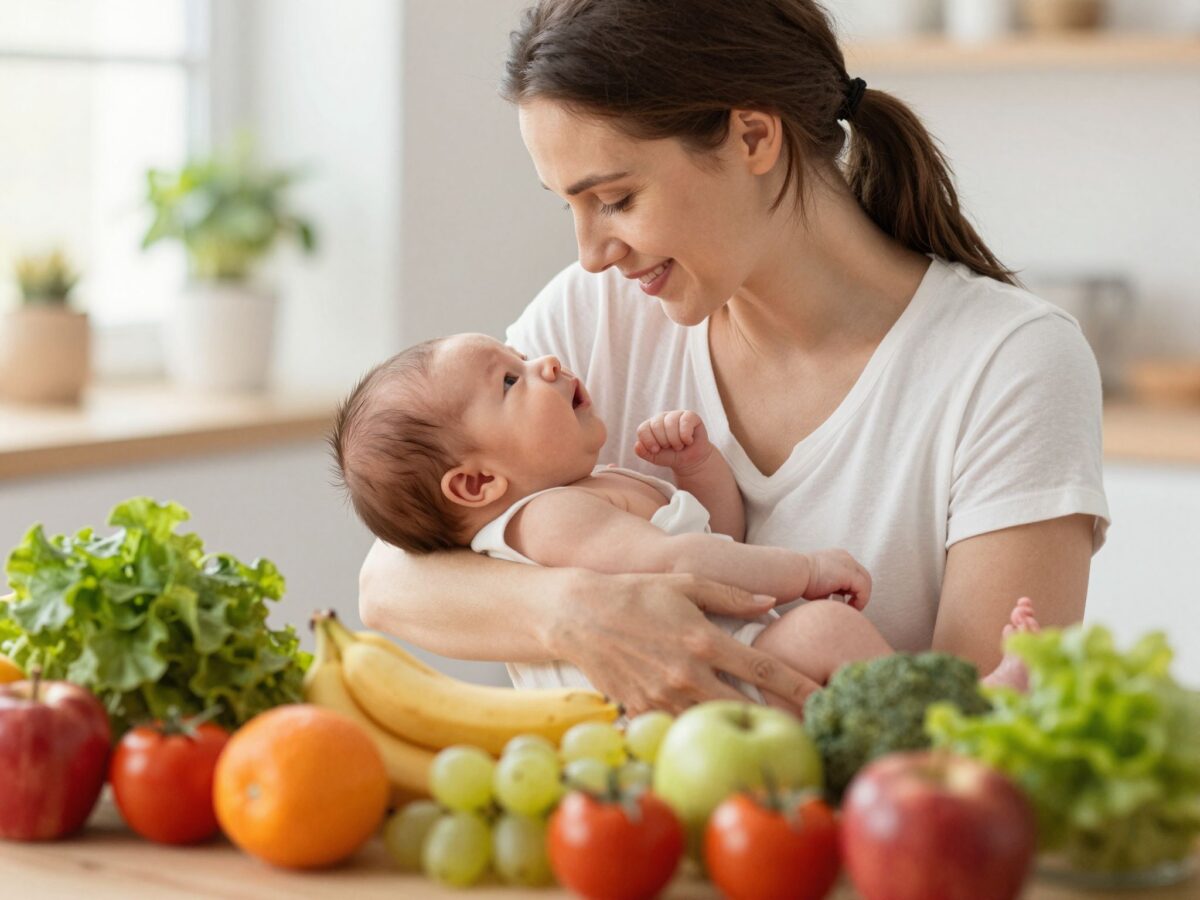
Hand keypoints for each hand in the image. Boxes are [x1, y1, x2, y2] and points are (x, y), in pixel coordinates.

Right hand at [552, 571, 821, 716]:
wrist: (579, 616)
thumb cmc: (637, 593)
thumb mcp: (686, 582)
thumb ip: (732, 593)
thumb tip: (773, 601)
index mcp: (705, 639)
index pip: (765, 670)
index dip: (800, 686)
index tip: (826, 698)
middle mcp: (688, 672)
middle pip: (747, 708)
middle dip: (780, 720)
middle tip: (808, 728)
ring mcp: (664, 696)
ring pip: (715, 724)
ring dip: (741, 730)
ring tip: (768, 736)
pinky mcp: (644, 710)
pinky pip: (682, 727)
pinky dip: (701, 730)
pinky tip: (716, 732)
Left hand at [634, 410, 712, 473]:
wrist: (691, 461)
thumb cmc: (671, 456)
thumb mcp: (655, 457)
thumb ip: (643, 452)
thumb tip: (637, 444)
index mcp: (650, 426)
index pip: (643, 429)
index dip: (648, 441)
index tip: (656, 450)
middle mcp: (661, 417)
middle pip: (656, 426)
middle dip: (664, 442)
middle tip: (671, 447)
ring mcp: (676, 415)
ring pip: (670, 423)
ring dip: (675, 440)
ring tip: (679, 446)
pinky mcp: (690, 416)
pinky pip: (685, 422)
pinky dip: (686, 436)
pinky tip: (688, 441)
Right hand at [802, 548, 871, 609]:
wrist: (794, 573)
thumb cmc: (800, 580)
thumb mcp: (820, 580)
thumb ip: (831, 587)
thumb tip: (836, 600)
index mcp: (837, 556)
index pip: (854, 572)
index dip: (854, 588)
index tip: (846, 600)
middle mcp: (845, 557)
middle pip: (863, 576)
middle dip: (860, 592)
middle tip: (852, 605)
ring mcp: (849, 564)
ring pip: (866, 582)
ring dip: (861, 597)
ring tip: (852, 607)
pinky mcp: (849, 574)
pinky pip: (864, 589)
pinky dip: (861, 600)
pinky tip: (851, 607)